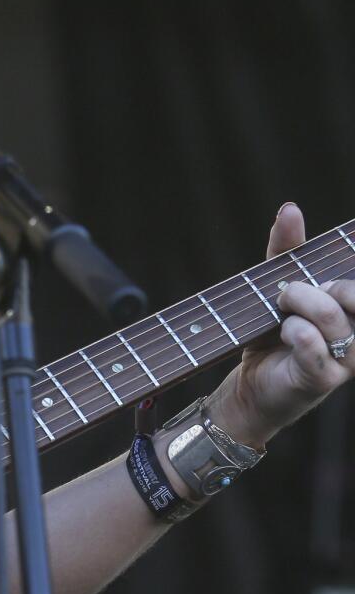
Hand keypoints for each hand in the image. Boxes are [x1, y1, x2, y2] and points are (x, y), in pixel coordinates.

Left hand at [209, 203, 354, 448]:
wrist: (249, 385)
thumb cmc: (269, 334)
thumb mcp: (273, 286)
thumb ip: (286, 251)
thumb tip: (290, 208)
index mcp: (352, 309)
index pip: (354, 280)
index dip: (345, 266)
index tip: (321, 275)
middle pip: (351, 293)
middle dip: (317, 285)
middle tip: (286, 292)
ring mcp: (346, 359)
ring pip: (335, 318)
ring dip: (299, 305)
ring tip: (281, 311)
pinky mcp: (323, 380)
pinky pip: (315, 347)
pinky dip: (295, 333)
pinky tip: (285, 332)